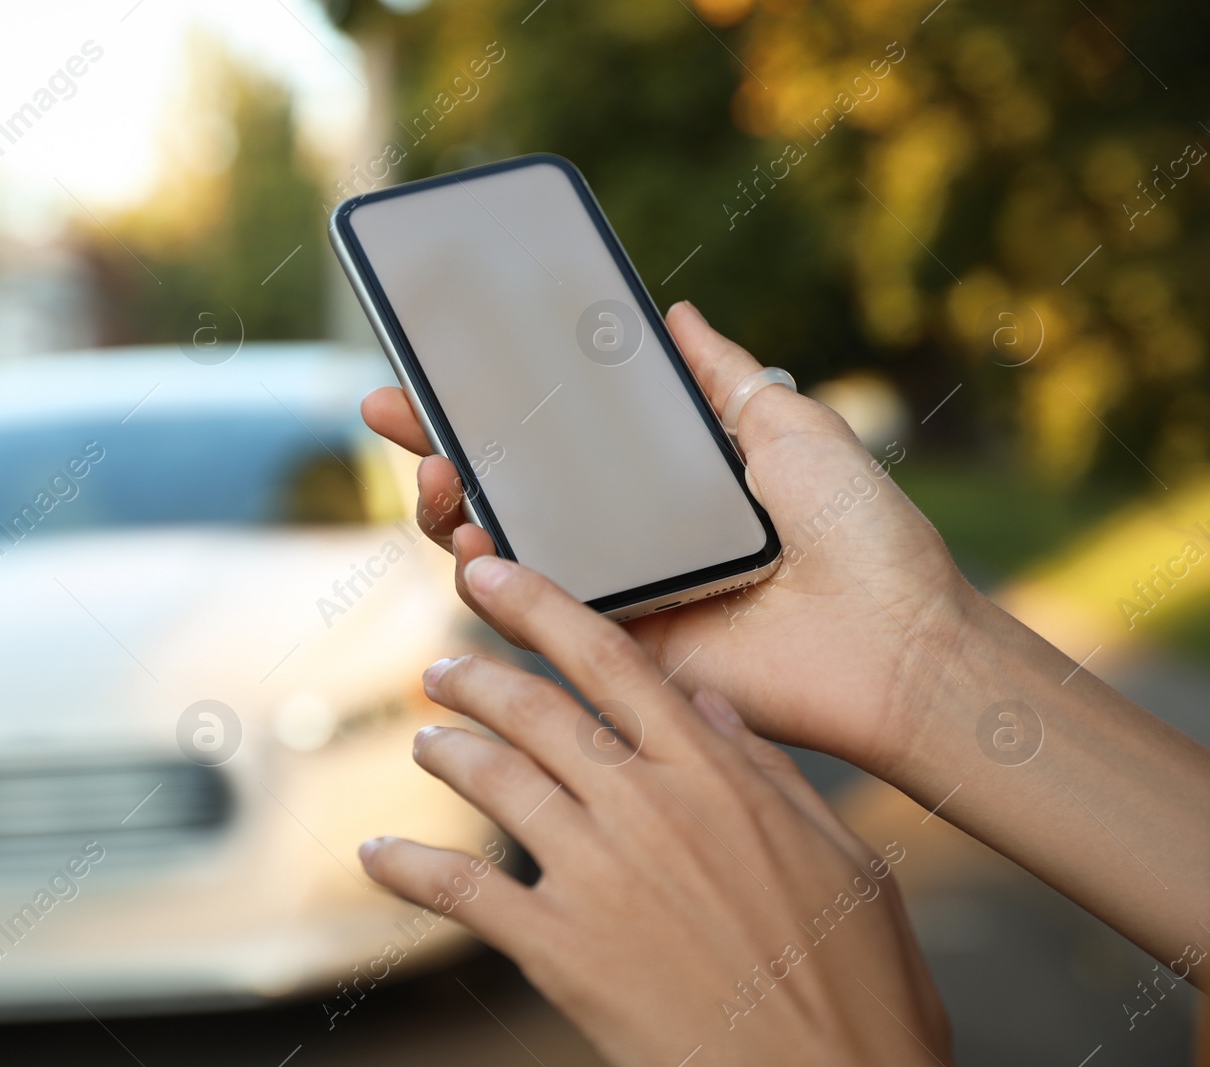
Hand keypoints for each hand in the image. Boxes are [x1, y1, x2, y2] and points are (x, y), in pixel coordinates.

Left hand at [359, 556, 951, 1065]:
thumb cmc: (856, 983)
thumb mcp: (845, 856)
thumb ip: (767, 771)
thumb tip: (707, 704)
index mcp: (716, 774)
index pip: (611, 660)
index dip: (539, 605)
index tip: (488, 572)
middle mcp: (646, 808)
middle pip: (536, 711)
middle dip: (477, 677)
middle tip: (443, 667)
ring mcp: (597, 875)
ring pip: (495, 780)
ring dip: (448, 751)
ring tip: (426, 739)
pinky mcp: (561, 949)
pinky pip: (461, 891)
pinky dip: (408, 867)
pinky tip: (377, 853)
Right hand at [361, 300, 976, 778]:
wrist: (892, 639)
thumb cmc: (859, 533)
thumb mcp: (786, 425)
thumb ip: (720, 376)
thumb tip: (673, 312)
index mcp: (663, 482)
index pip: (556, 434)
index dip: (493, 402)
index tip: (437, 363)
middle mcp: (627, 535)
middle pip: (508, 487)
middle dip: (440, 445)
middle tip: (396, 410)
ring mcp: (614, 593)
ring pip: (499, 548)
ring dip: (447, 506)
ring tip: (434, 471)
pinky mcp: (612, 648)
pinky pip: (526, 613)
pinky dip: (486, 575)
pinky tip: (472, 537)